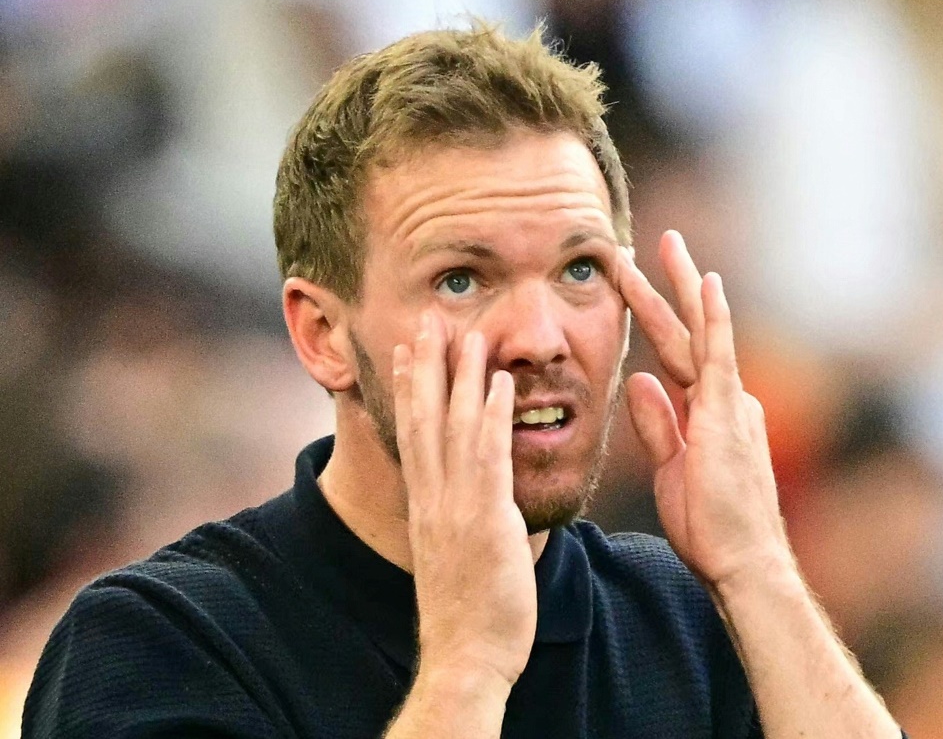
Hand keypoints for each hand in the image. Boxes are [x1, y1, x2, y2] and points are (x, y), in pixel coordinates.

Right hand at [392, 312, 536, 688]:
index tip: (410, 348)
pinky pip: (488, 458)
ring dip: (460, 376)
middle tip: (428, 318)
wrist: (465, 656)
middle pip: (425, 418)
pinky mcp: (485, 521)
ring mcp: (456, 506)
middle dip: (427, 365)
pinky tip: (499, 383)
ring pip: (454, 427)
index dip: (411, 386)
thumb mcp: (450, 553)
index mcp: (425, 503)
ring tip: (467, 331)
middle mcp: (433, 497)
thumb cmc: (466, 611)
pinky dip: (492, 417)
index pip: (412, 432)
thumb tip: (468, 497)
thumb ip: (455, 517)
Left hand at [618, 231, 793, 590]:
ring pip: (698, 331)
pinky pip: (717, 355)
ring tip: (667, 244)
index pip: (675, 354)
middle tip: (660, 241)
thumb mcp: (670, 467)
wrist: (740, 561)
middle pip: (688, 330)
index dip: (655, 319)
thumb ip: (658, 423)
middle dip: (670, 285)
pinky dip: (713, 318)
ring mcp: (728, 401)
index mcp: (708, 411)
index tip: (636, 289)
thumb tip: (637, 382)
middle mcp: (723, 398)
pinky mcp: (727, 413)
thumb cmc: (709, 524)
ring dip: (680, 286)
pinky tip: (707, 283)